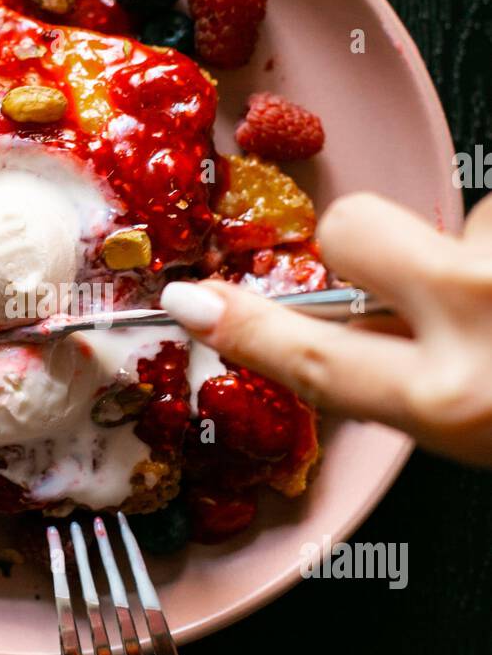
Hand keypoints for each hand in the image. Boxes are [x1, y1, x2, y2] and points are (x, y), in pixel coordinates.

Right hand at [161, 191, 491, 466]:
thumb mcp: (467, 432)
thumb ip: (405, 387)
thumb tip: (352, 338)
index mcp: (450, 399)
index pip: (312, 357)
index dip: (246, 327)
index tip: (191, 303)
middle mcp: (477, 309)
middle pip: (353, 227)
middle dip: (363, 246)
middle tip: (407, 281)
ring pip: (448, 222)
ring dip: (469, 256)